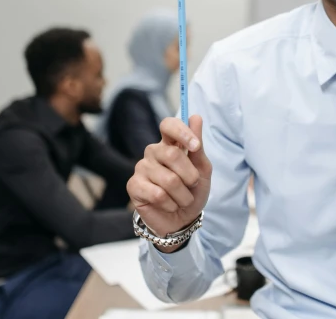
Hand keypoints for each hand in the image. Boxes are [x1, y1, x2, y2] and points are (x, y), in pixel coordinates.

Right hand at [127, 115, 211, 251]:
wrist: (182, 219)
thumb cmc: (192, 191)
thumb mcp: (202, 169)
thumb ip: (197, 146)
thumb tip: (195, 117)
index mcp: (169, 144)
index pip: (168, 125)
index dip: (182, 133)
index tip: (195, 147)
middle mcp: (153, 152)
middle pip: (171, 154)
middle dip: (189, 175)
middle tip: (193, 185)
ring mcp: (141, 168)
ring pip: (168, 179)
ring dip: (183, 195)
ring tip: (182, 199)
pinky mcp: (133, 186)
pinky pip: (157, 194)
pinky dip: (170, 204)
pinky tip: (169, 205)